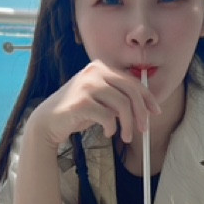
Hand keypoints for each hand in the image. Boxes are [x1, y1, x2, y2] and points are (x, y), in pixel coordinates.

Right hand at [29, 60, 160, 147]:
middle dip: (141, 113)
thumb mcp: (101, 99)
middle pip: (131, 92)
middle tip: (143, 130)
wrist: (48, 122)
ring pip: (122, 105)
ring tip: (126, 137)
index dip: (147, 98)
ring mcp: (87, 85)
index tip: (155, 112)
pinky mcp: (81, 102)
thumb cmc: (78, 111)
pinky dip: (112, 128)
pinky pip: (108, 117)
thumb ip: (119, 97)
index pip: (132, 81)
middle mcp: (94, 71)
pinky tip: (107, 133)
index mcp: (101, 67)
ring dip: (128, 125)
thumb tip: (146, 107)